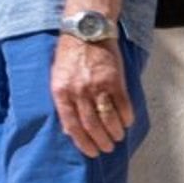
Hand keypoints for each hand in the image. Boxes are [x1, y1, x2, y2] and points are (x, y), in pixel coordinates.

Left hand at [50, 34, 131, 157]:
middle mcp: (78, 91)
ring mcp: (97, 86)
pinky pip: (123, 106)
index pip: (72, 126)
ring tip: (117, 138)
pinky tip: (126, 123)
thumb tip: (68, 128)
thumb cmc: (70, 55)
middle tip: (107, 148)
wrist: (86, 30)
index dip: (82, 143)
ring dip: (114, 133)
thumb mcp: (57, 77)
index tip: (91, 152)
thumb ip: (63, 101)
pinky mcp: (115, 80)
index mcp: (61, 91)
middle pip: (91, 125)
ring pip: (108, 119)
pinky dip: (126, 118)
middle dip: (101, 141)